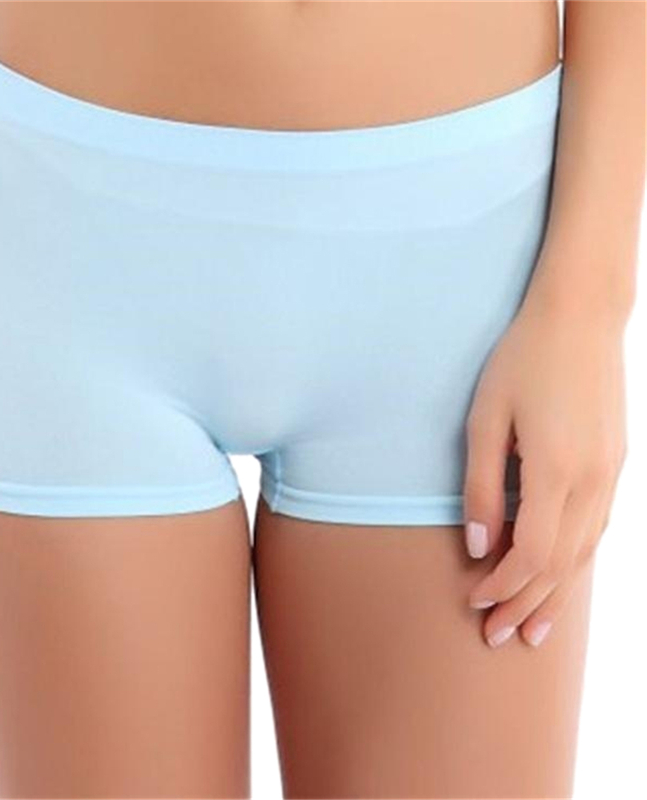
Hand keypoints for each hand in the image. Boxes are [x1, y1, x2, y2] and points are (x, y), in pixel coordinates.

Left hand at [462, 291, 627, 648]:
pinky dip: (577, 562)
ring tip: (535, 630)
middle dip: (527, 605)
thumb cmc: (522, 362)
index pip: (530, 554)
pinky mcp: (615, 464)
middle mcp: (593, 481)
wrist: (580, 317)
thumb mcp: (486, 419)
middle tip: (499, 638)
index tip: (473, 603)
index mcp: (556, 470)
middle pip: (561, 565)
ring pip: (585, 553)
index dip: (501, 586)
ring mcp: (612, 474)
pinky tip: (563, 578)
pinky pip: (598, 529)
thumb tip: (477, 545)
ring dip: (557, 594)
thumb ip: (482, 486)